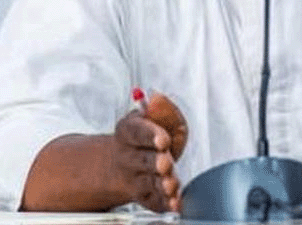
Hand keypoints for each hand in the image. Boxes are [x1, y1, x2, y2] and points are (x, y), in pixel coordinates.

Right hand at [113, 92, 188, 212]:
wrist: (126, 162)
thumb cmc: (146, 135)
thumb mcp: (153, 116)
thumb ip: (159, 108)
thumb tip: (157, 98)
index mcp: (127, 131)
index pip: (136, 132)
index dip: (150, 135)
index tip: (162, 139)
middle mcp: (128, 157)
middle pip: (142, 160)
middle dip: (155, 162)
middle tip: (165, 163)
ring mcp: (135, 178)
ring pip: (147, 182)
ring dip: (161, 184)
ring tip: (171, 183)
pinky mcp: (145, 196)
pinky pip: (154, 201)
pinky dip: (165, 202)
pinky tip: (175, 202)